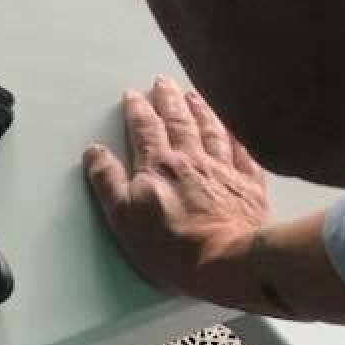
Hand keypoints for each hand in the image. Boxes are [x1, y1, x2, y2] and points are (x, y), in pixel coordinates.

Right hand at [82, 75, 269, 305]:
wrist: (228, 264)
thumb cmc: (172, 246)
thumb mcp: (123, 218)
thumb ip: (107, 182)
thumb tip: (95, 152)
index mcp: (158, 166)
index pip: (146, 129)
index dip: (138, 110)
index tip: (133, 94)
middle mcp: (191, 160)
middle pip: (179, 122)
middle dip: (169, 99)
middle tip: (163, 81)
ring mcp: (223, 172)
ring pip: (211, 131)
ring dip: (200, 110)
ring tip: (193, 94)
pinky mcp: (249, 188)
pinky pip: (243, 153)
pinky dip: (236, 137)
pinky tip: (233, 129)